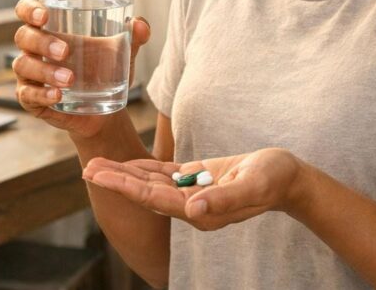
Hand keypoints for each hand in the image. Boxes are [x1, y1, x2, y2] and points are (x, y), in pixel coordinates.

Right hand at [11, 0, 150, 138]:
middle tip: (66, 51)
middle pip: (24, 36)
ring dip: (45, 71)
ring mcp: (29, 74)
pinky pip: (27, 94)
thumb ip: (133, 36)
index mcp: (50, 27)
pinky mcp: (31, 98)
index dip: (29, 9)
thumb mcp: (122, 52)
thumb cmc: (105, 70)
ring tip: (69, 80)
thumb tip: (140, 25)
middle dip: (42, 42)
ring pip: (23, 65)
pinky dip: (41, 94)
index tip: (44, 15)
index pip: (26, 9)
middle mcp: (34, 48)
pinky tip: (58, 96)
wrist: (104, 109)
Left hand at [82, 148, 304, 230]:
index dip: (124, 187)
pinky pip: (165, 175)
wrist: (289, 178)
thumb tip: (191, 210)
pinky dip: (144, 168)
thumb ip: (224, 199)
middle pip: (145, 192)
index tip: (99, 176)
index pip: (153, 198)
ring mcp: (193, 193)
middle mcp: (191, 206)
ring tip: (97, 164)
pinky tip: (127, 163)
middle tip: (86, 167)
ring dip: (124, 174)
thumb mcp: (253, 185)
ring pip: (151, 183)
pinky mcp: (198, 180)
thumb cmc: (274, 179)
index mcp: (200, 211)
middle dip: (115, 180)